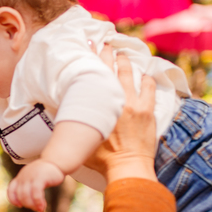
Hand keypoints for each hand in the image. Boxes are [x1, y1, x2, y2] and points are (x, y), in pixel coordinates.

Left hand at [8, 159, 64, 211]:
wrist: (57, 161)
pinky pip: (36, 192)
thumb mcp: (34, 178)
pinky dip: (38, 202)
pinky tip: (42, 207)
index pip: (11, 190)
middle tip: (36, 209)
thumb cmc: (46, 173)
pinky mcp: (40, 177)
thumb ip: (28, 188)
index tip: (20, 206)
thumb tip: (28, 204)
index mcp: (21, 177)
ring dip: (32, 205)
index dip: (13, 200)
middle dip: (27, 205)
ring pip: (25, 195)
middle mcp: (24, 176)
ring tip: (40, 209)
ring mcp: (31, 176)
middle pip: (19, 195)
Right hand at [83, 45, 157, 182]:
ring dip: (127, 64)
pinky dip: (147, 80)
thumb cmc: (102, 158)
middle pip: (113, 70)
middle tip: (107, 44)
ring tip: (123, 55)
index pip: (95, 74)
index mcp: (100, 104)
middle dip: (109, 55)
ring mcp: (135, 104)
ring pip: (131, 76)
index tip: (91, 44)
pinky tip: (145, 75)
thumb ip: (75, 123)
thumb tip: (62, 113)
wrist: (127, 167)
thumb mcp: (83, 137)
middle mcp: (117, 100)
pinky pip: (149, 90)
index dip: (93, 57)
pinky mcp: (148, 112)